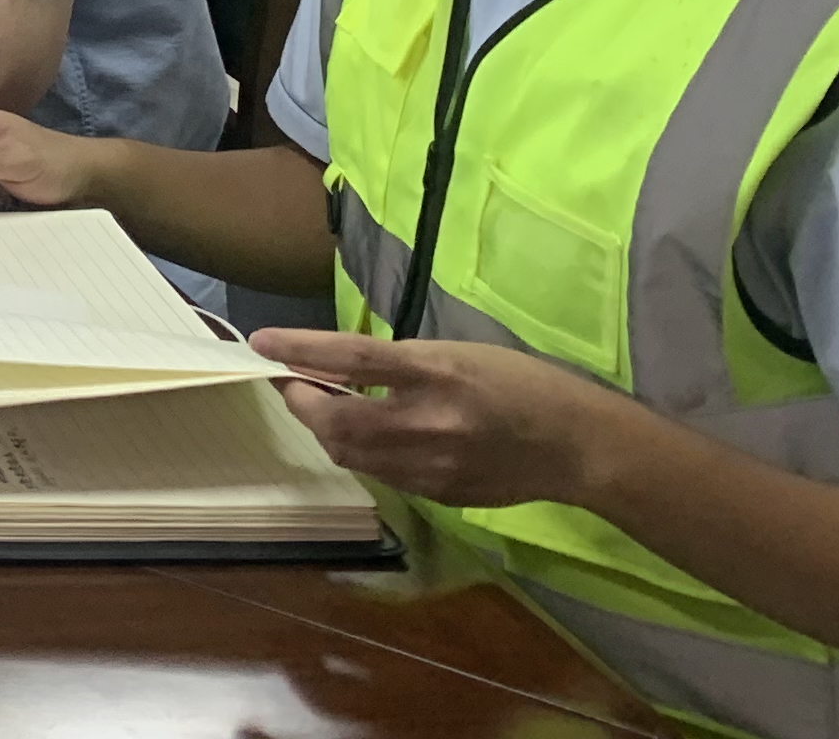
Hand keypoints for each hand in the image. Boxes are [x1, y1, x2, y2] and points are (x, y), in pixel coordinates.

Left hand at [252, 330, 623, 507]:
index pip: (352, 359)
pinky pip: (381, 474)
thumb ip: (400, 362)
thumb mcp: (459, 352)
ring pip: (351, 455)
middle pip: (337, 422)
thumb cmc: (521, 383)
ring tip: (320, 406)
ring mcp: (434, 467)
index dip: (300, 351)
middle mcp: (430, 423)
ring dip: (325, 430)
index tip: (260, 343)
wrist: (578, 446)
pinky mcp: (440, 496)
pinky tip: (365, 435)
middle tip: (290, 381)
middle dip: (301, 402)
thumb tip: (338, 364)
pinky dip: (360, 452)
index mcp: (438, 374)